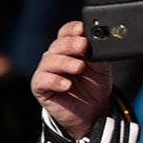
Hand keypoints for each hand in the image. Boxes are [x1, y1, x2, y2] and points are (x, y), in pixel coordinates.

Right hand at [30, 20, 111, 139]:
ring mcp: (47, 71)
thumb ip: (99, 55)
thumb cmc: (95, 88)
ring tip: (79, 67)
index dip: (72, 29)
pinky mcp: (40, 87)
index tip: (82, 28)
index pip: (66, 33)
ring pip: (50, 60)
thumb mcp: (102, 69)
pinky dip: (55, 81)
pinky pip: (43, 80)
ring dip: (65, 62)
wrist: (93, 114)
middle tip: (83, 45)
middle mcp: (56, 57)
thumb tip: (99, 44)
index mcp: (70, 49)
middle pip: (58, 44)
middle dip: (71, 44)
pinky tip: (67, 84)